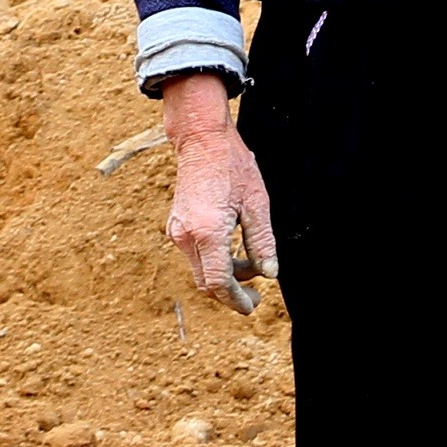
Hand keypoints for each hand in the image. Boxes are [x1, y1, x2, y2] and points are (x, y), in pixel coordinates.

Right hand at [160, 75, 277, 312]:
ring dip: (225, 277)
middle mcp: (186, 236)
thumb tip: (269, 274)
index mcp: (207, 232)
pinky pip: (196, 257)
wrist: (201, 140)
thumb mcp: (257, 203)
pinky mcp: (176, 227)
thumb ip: (262, 242)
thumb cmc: (232, 166)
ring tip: (251, 266)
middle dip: (231, 294)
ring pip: (201, 271)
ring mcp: (177, 232)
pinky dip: (215, 263)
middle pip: (207, 283)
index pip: (219, 283)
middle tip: (257, 297)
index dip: (237, 300)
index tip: (253, 306)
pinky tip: (235, 253)